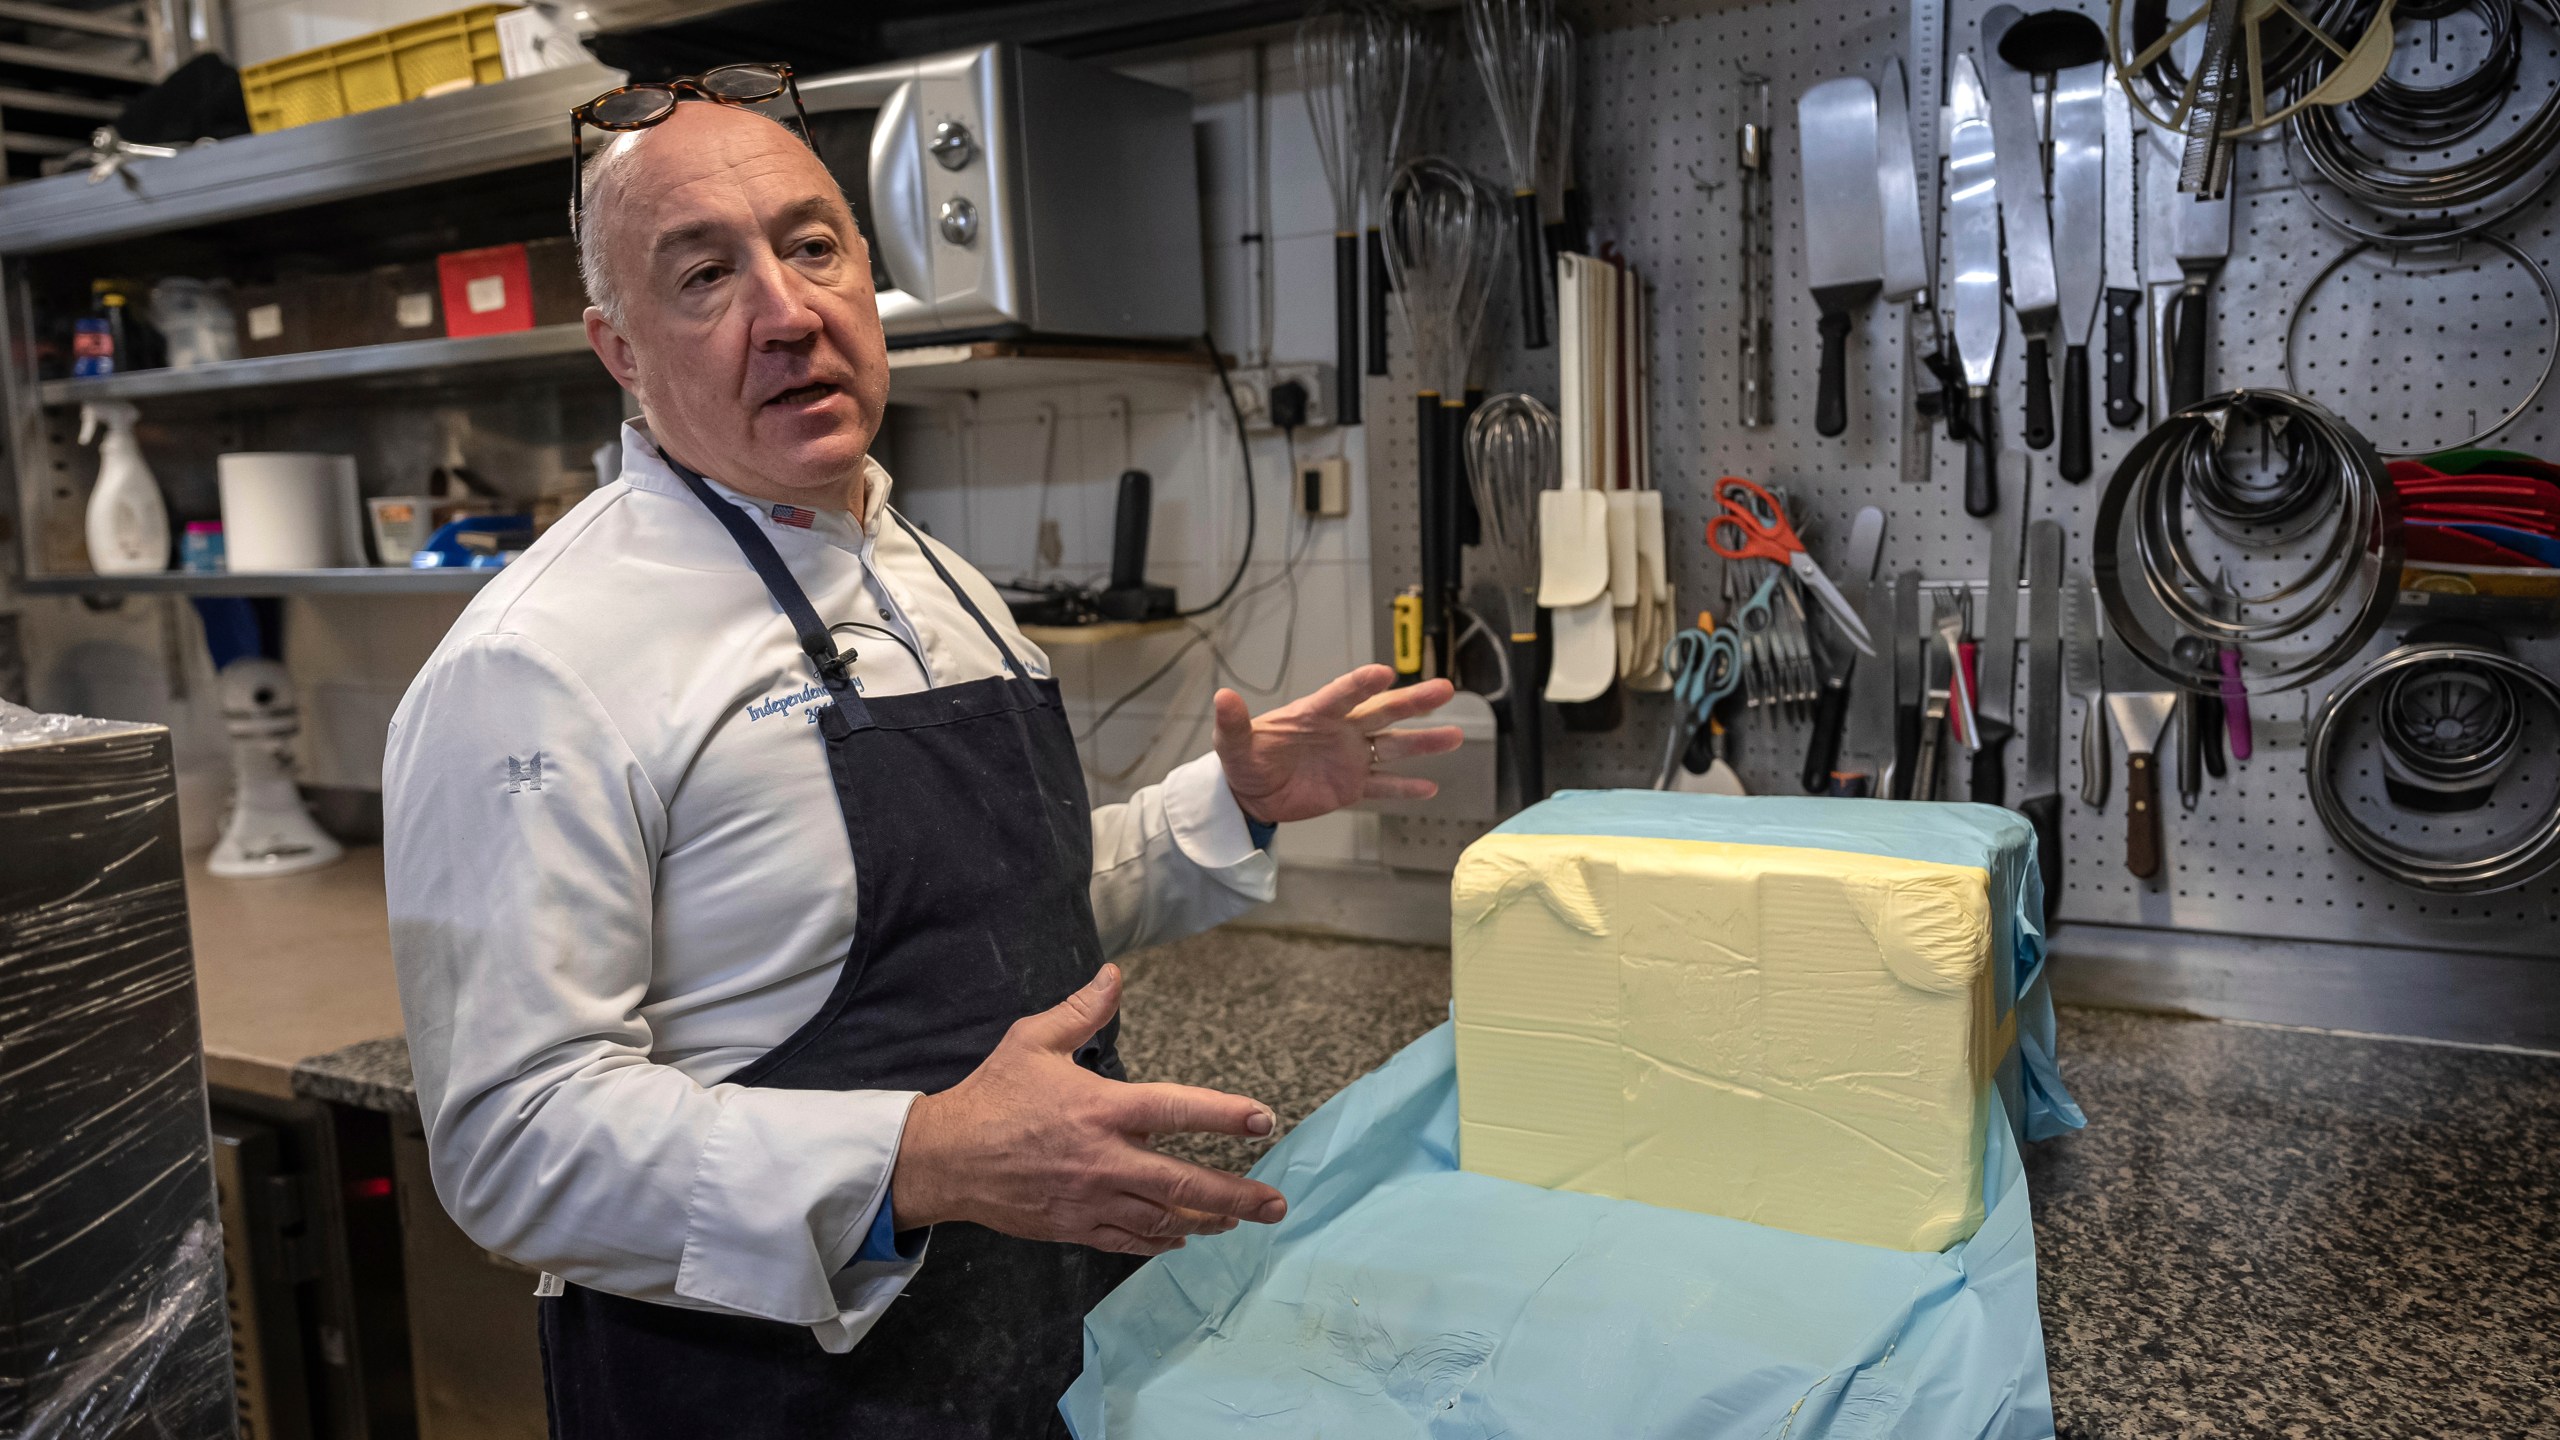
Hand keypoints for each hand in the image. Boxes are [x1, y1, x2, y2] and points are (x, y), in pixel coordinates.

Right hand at [889, 965, 1287, 1255]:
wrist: (944, 1159)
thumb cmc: (991, 1096)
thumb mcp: (1032, 1041)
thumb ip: (1080, 1010)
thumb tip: (1114, 976)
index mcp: (1101, 1108)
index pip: (1177, 1110)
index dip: (1225, 1114)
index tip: (1264, 1119)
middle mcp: (1104, 1159)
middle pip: (1184, 1184)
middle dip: (1237, 1195)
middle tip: (1276, 1204)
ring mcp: (1091, 1199)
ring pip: (1163, 1219)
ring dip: (1207, 1221)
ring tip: (1239, 1220)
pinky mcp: (1074, 1227)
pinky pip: (1129, 1240)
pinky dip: (1161, 1242)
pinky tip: (1182, 1238)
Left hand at [1213, 664, 1467, 825]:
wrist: (1249, 793)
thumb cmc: (1243, 760)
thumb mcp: (1232, 744)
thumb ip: (1233, 723)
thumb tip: (1221, 698)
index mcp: (1314, 714)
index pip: (1342, 695)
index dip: (1362, 684)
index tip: (1384, 674)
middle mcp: (1340, 730)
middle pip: (1383, 713)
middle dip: (1413, 702)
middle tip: (1445, 689)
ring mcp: (1349, 757)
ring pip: (1393, 747)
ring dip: (1423, 743)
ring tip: (1455, 735)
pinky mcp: (1351, 786)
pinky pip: (1383, 786)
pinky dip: (1405, 788)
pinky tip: (1431, 787)